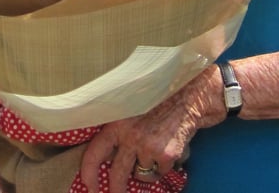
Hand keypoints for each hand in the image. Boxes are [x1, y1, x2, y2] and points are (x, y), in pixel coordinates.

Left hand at [79, 66, 224, 190]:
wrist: (190, 95)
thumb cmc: (161, 100)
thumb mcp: (132, 108)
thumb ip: (118, 129)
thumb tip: (106, 156)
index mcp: (116, 122)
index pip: (94, 152)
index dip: (88, 172)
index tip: (89, 186)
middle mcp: (129, 134)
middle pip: (117, 173)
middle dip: (116, 188)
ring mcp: (147, 146)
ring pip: (141, 174)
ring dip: (147, 169)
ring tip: (155, 151)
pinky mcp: (165, 155)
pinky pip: (160, 172)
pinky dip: (164, 166)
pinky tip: (169, 148)